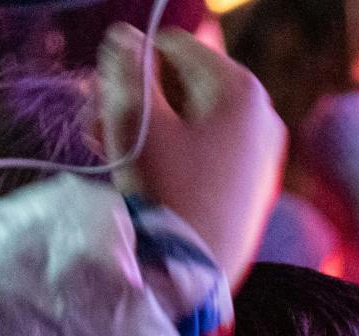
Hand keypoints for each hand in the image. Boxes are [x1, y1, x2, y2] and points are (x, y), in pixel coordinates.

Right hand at [99, 23, 284, 284]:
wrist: (194, 274)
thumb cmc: (167, 193)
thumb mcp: (137, 124)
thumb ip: (128, 71)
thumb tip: (125, 37)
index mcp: (242, 91)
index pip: (178, 47)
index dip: (136, 61)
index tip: (104, 89)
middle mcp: (263, 118)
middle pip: (187, 85)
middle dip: (137, 97)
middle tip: (96, 119)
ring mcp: (262, 156)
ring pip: (193, 121)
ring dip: (146, 125)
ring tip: (105, 145)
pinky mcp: (252, 189)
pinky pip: (207, 152)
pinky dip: (171, 152)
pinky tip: (136, 167)